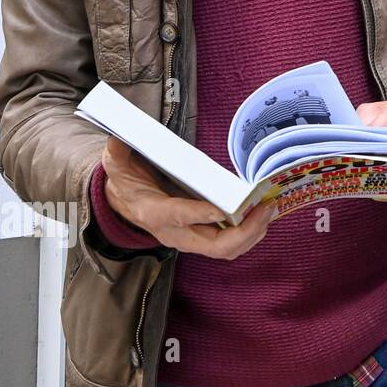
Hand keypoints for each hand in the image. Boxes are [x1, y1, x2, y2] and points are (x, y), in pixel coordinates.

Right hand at [100, 137, 276, 258]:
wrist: (128, 205)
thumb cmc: (128, 184)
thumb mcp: (117, 167)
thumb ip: (117, 153)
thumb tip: (117, 136)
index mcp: (154, 212)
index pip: (178, 216)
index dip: (200, 214)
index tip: (224, 207)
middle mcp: (175, 233)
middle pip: (214, 245)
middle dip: (244, 231)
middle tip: (265, 208)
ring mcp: (190, 239)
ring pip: (227, 250)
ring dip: (253, 234)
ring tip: (270, 210)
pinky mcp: (202, 238)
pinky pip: (231, 245)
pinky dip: (251, 233)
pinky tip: (264, 215)